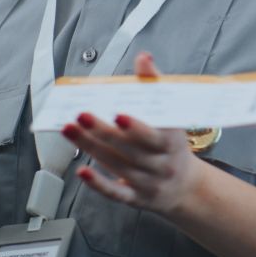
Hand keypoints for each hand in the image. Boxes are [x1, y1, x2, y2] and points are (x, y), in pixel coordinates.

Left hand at [64, 51, 205, 216]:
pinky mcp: (135, 198)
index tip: (118, 114)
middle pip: (129, 150)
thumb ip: (156, 85)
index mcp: (172, 142)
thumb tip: (144, 58)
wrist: (186, 186)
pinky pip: (115, 193)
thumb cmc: (174, 144)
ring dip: (90, 147)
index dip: (137, 127)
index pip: (155, 136)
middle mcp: (161, 164)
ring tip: (69, 129)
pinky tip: (81, 171)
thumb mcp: (174, 114)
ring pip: (116, 166)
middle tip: (81, 115)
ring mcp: (148, 183)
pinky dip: (98, 184)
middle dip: (103, 132)